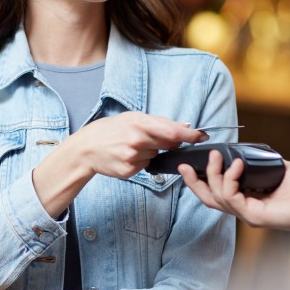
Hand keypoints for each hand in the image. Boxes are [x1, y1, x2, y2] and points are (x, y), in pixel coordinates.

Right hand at [73, 111, 207, 179]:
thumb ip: (160, 122)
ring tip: (131, 146)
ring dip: (151, 151)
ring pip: (156, 155)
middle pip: (168, 144)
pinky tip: (127, 155)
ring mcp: (132, 157)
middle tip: (153, 137)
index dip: (191, 135)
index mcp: (139, 123)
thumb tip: (186, 126)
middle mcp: (137, 141)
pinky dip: (141, 161)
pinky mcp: (129, 171)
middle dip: (169, 142)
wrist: (87, 147)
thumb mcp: (133, 117)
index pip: (173, 131)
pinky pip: (146, 166)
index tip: (202, 136)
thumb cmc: (111, 129)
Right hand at [178, 151, 289, 233]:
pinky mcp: (254, 217)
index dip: (202, 181)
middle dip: (194, 182)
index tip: (191, 165)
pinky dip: (230, 179)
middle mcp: (245, 210)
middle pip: (209, 199)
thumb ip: (257, 162)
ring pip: (216, 197)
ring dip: (213, 174)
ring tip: (216, 156)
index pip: (217, 193)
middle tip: (184, 165)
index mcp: (248, 200)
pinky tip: (237, 165)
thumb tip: (242, 152)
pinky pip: (231, 197)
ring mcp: (248, 215)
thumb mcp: (275, 168)